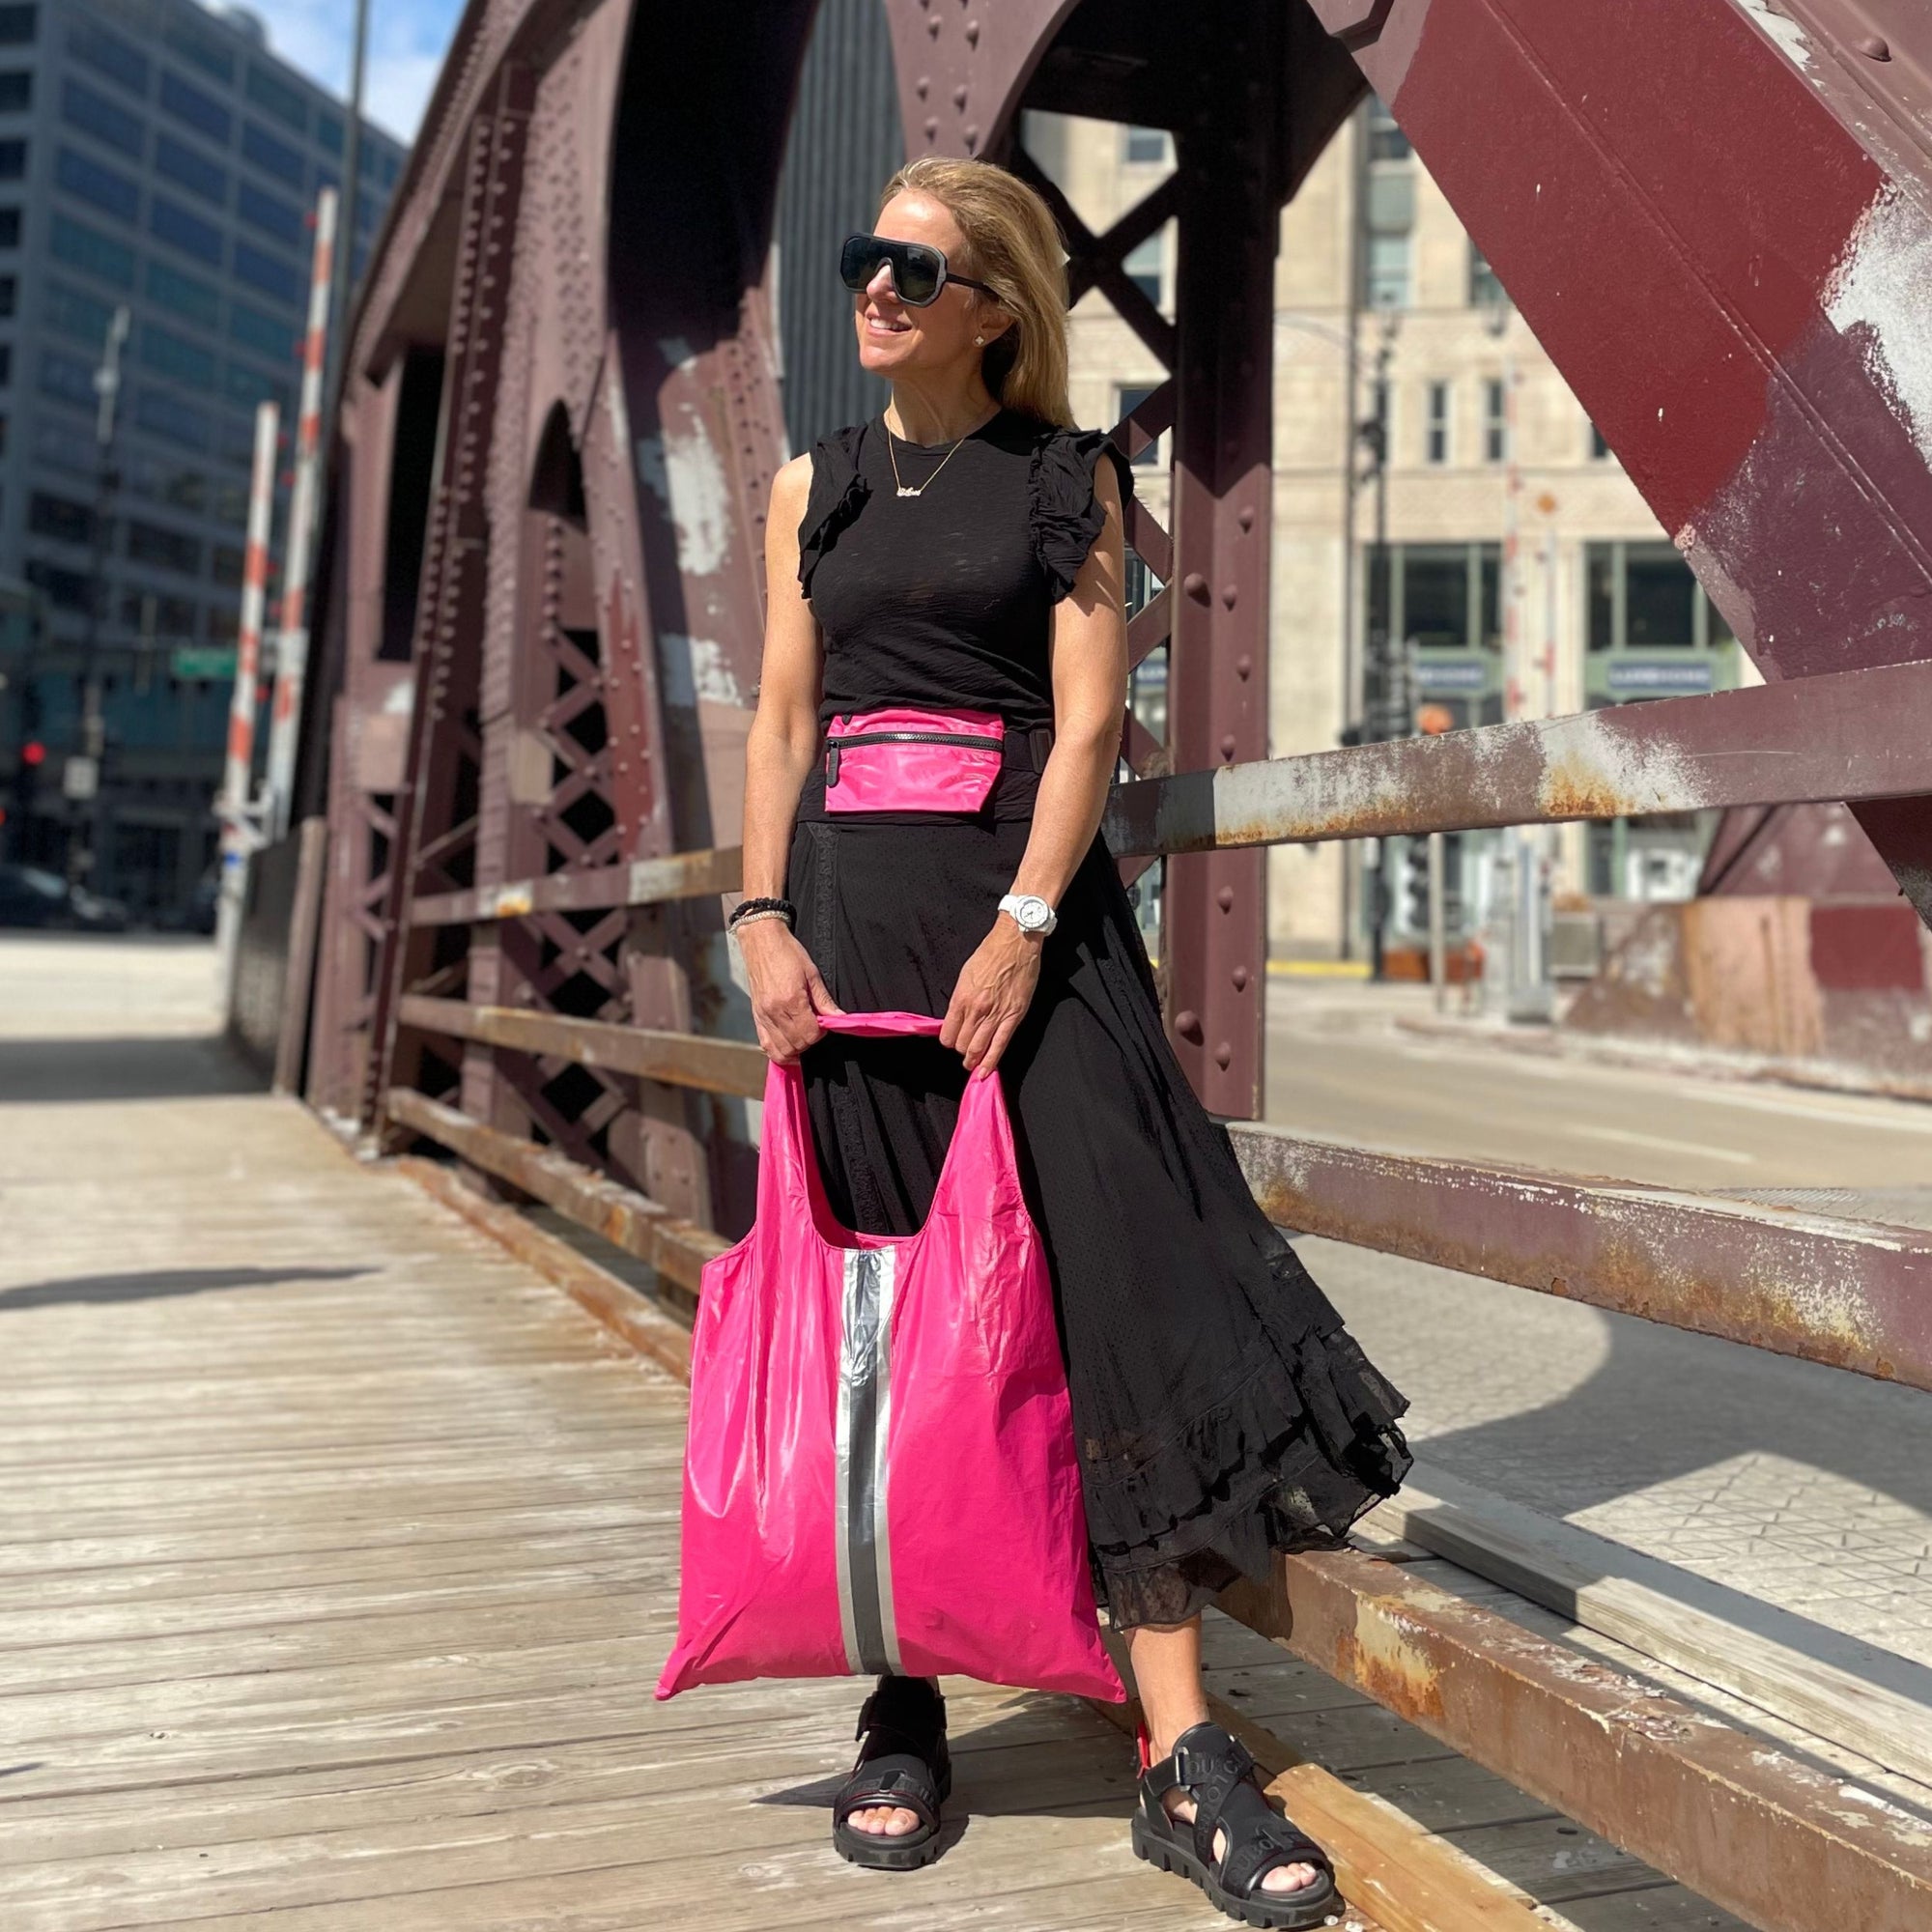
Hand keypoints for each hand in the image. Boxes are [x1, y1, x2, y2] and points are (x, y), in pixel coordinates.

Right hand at [739, 919, 841, 1063]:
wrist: (761, 941)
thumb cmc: (787, 952)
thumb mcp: (812, 973)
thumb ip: (824, 1000)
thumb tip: (839, 1018)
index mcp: (791, 1000)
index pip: (810, 1034)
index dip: (821, 1033)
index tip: (824, 1023)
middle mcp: (774, 1012)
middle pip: (797, 1045)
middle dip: (810, 1041)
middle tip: (815, 1027)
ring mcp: (762, 1016)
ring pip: (781, 1051)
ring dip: (796, 1049)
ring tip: (803, 1036)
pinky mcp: (756, 1017)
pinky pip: (766, 1046)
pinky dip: (779, 1050)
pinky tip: (789, 1042)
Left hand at [942, 914, 1041, 1079]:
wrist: (1015, 943)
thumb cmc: (990, 954)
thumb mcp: (965, 975)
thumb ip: (960, 999)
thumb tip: (958, 1018)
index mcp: (961, 998)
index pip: (948, 1034)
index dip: (950, 1041)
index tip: (953, 1040)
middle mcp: (976, 1010)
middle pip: (962, 1044)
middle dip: (962, 1051)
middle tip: (965, 1052)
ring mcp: (995, 1015)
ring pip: (978, 1049)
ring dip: (974, 1061)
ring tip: (974, 1066)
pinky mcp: (1014, 1016)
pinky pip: (1000, 1045)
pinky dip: (991, 1061)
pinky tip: (986, 1071)